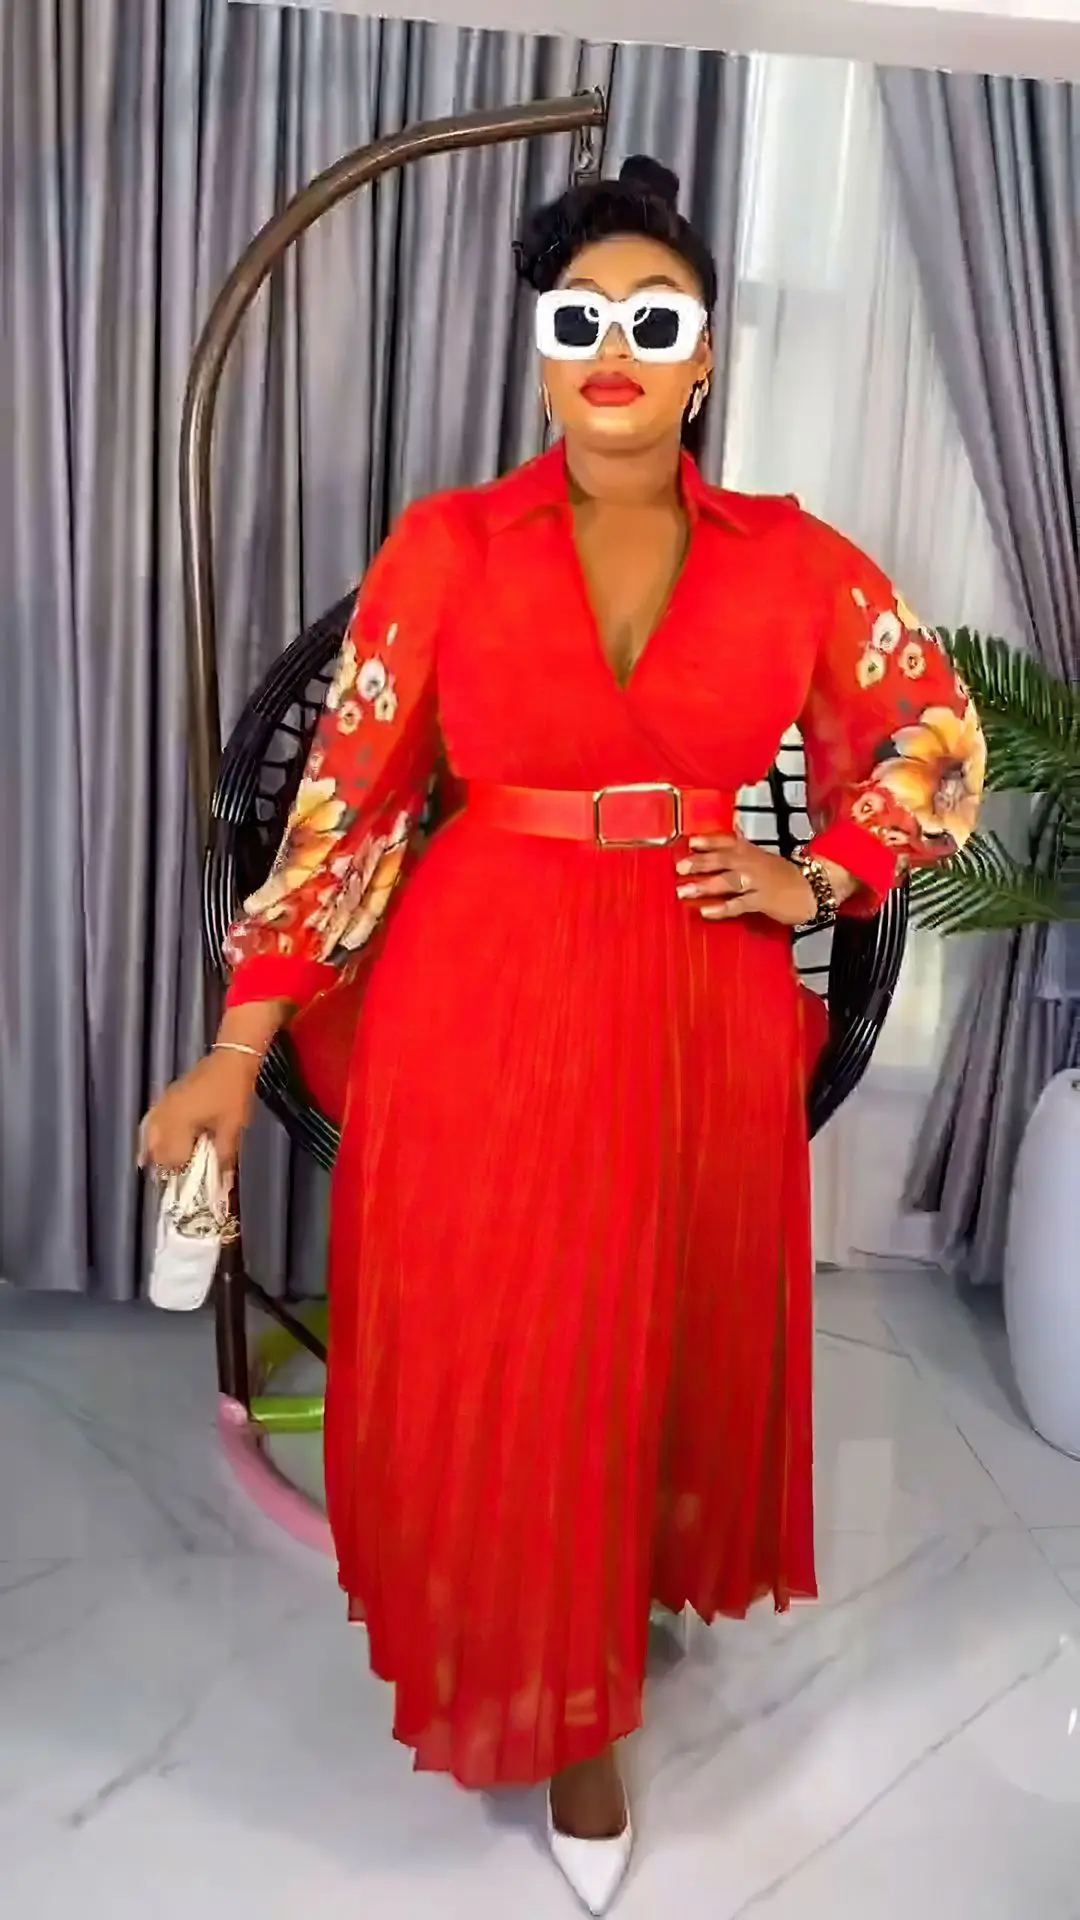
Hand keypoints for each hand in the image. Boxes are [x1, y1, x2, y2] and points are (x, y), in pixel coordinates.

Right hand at [139, 1050, 260, 1175]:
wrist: (232, 1059)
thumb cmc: (233, 1093)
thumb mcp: (233, 1127)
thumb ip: (224, 1155)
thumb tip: (223, 1180)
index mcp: (179, 1124)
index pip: (170, 1159)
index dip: (178, 1174)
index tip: (186, 1187)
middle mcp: (165, 1116)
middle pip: (155, 1149)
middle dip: (164, 1166)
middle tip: (176, 1179)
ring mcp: (164, 1104)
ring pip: (149, 1135)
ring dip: (154, 1152)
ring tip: (161, 1167)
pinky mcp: (166, 1096)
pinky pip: (151, 1121)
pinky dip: (150, 1135)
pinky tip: (152, 1143)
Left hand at [675, 832, 816, 926]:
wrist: (814, 889)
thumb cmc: (787, 875)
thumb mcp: (765, 857)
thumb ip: (745, 848)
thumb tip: (732, 831)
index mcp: (752, 852)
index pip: (728, 842)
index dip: (709, 841)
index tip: (690, 841)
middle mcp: (752, 864)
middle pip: (723, 860)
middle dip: (701, 863)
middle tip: (680, 867)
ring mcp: (757, 882)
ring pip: (727, 881)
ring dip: (704, 886)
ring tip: (683, 890)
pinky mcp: (763, 901)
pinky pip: (739, 904)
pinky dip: (722, 908)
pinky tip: (706, 911)